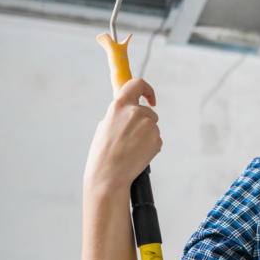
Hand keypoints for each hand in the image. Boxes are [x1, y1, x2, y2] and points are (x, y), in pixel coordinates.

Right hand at [83, 78, 160, 192]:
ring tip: (130, 148)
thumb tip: (132, 110)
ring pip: (153, 127)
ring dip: (146, 135)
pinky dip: (150, 146)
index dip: (147, 89)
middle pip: (149, 112)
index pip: (137, 84)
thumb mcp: (105, 125)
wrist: (108, 175)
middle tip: (129, 138)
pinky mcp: (157, 139)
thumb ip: (120, 114)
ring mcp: (149, 126)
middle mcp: (136, 112)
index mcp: (120, 105)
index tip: (150, 99)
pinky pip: (156, 139)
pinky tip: (137, 154)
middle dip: (144, 122)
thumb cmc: (103, 152)